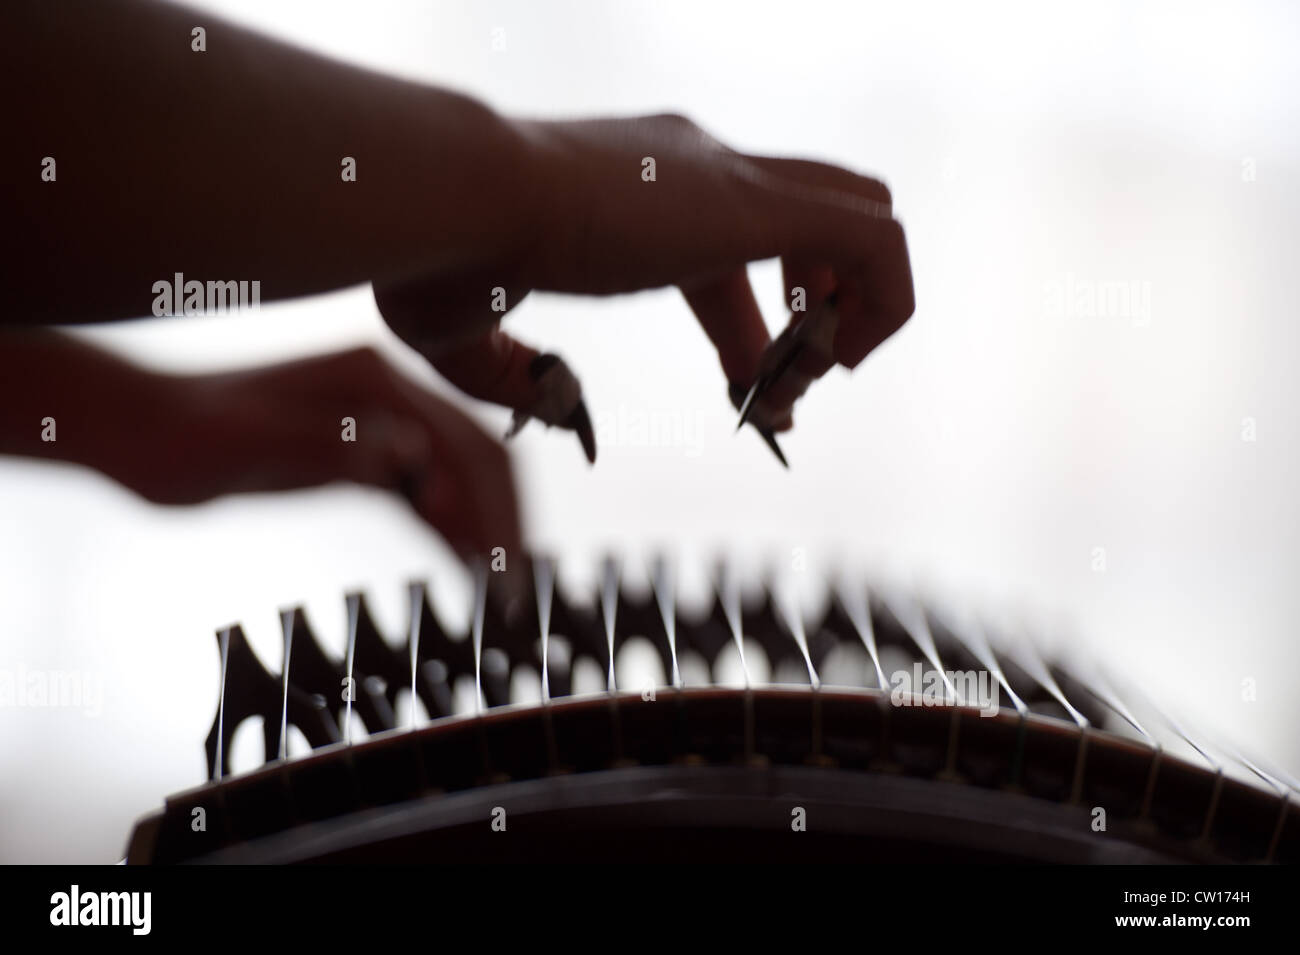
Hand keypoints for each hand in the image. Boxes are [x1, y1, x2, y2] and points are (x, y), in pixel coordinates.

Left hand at [102, 346, 521, 559]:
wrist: (139, 433)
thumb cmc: (185, 432)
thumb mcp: (256, 441)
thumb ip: (336, 444)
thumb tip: (412, 455)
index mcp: (373, 378)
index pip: (464, 442)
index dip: (495, 506)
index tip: (508, 566)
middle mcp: (388, 395)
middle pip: (475, 458)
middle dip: (503, 521)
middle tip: (516, 589)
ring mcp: (377, 424)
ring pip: (455, 478)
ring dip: (481, 530)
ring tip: (501, 591)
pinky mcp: (360, 455)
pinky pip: (421, 493)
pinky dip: (447, 529)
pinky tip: (462, 568)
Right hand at [375, 112, 913, 437]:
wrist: (456, 200)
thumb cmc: (443, 261)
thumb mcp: (470, 335)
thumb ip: (512, 372)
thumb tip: (553, 402)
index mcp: (636, 189)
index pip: (735, 250)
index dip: (757, 334)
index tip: (752, 400)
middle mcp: (694, 166)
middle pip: (809, 220)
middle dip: (815, 310)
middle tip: (788, 386)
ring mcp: (730, 176)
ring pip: (859, 210)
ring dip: (853, 306)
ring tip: (808, 380)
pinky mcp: (757, 203)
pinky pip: (877, 238)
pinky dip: (883, 300)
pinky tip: (832, 362)